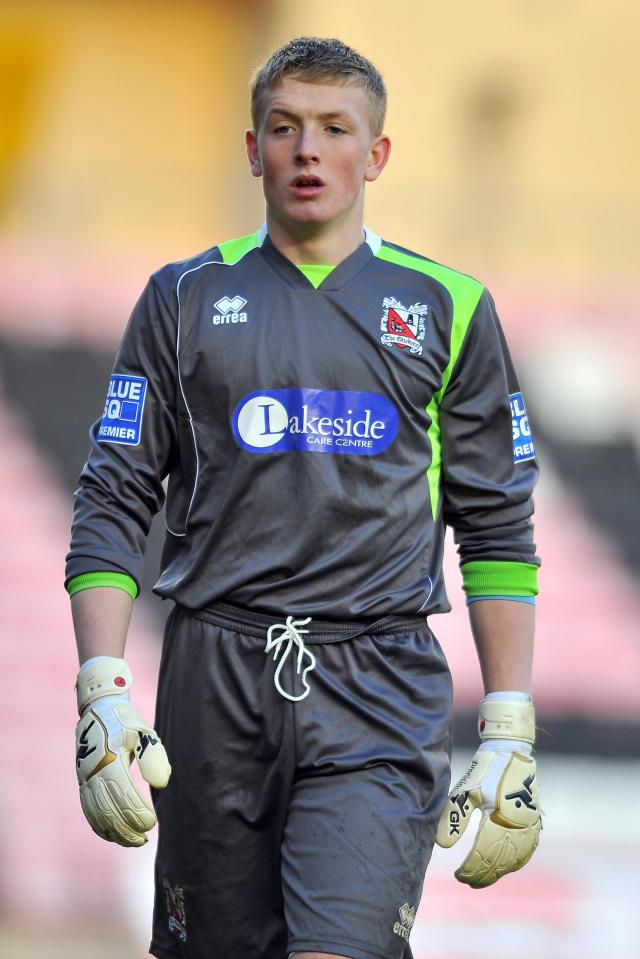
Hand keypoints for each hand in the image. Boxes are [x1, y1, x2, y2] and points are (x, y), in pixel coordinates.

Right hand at [75, 657, 170, 846]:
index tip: (151, 823)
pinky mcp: (82, 781)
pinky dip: (99, 826)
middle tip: (145, 838)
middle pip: (108, 809)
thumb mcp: (143, 732)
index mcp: (110, 758)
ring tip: (135, 841)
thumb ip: (153, 756)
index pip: (123, 793)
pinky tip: (113, 836)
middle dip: (126, 828)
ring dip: (114, 832)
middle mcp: (93, 771)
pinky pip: (88, 810)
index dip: (137, 812)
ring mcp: (85, 777)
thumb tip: (162, 783)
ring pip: (97, 813)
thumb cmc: (127, 722)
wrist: (100, 709)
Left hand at [436, 695, 540, 887]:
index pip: (484, 855)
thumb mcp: (466, 791)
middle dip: (483, 875)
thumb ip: (455, 818)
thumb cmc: (485, 770)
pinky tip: (509, 867)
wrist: (510, 751)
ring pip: (515, 858)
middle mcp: (517, 826)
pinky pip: (529, 849)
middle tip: (467, 881)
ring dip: (499, 872)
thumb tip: (442, 845)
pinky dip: (518, 861)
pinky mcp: (534, 820)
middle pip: (500, 862)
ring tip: (483, 879)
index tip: (459, 875)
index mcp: (498, 819)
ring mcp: (529, 825)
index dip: (471, 869)